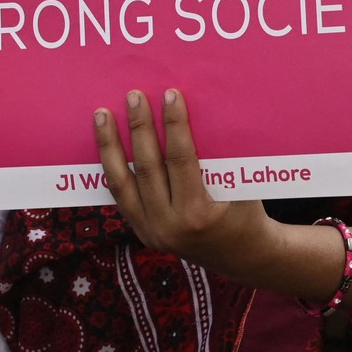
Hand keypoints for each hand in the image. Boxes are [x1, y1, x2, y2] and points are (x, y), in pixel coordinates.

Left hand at [96, 89, 275, 278]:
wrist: (242, 256)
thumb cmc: (249, 214)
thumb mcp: (243, 187)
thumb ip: (221, 160)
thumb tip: (208, 115)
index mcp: (198, 213)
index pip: (181, 159)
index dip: (175, 125)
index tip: (171, 95)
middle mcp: (168, 225)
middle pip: (147, 167)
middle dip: (139, 127)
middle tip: (134, 96)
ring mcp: (150, 232)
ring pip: (122, 183)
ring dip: (110, 146)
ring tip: (102, 116)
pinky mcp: (142, 233)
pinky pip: (121, 196)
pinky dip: (112, 168)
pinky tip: (105, 146)